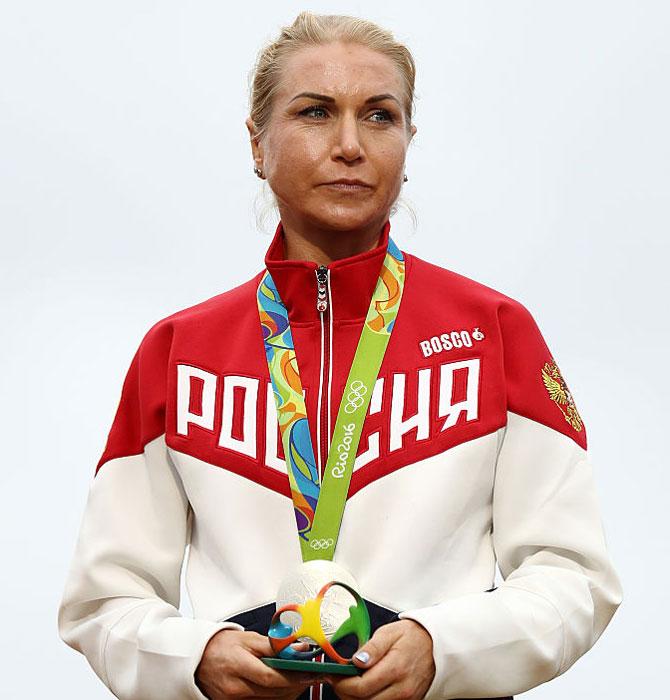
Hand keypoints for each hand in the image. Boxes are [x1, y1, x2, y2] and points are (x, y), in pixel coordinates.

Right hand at [195, 629, 321, 698]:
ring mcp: (234, 699)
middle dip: (295, 684)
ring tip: (299, 680)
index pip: (271, 677)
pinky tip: (284, 688)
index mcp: (238, 666)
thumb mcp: (248, 639)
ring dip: (288, 692)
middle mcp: (235, 687)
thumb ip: (274, 645)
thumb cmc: (221, 646)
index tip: (310, 672)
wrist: (198, 658)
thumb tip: (298, 647)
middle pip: (273, 692)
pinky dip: (275, 697)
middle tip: (310, 675)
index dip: (293, 676)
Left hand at [323, 619, 434, 699]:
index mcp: (395, 668)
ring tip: (350, 683)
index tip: (333, 676)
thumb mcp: (389, 633)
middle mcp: (401, 689)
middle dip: (345, 693)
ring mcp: (406, 699)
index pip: (360, 687)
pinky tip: (365, 689)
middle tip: (338, 680)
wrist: (437, 645)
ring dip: (357, 698)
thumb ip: (372, 647)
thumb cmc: (413, 637)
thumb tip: (357, 660)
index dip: (342, 684)